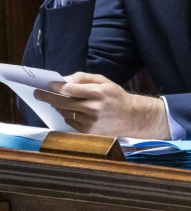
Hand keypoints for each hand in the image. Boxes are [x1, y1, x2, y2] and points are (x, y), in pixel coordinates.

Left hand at [34, 72, 170, 138]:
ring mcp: (91, 122)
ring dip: (58, 106)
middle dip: (48, 97)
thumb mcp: (104, 81)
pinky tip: (71, 111)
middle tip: (38, 93)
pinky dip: (68, 115)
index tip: (46, 84)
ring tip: (56, 101)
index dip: (55, 87)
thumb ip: (84, 78)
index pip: (70, 89)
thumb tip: (65, 80)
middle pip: (63, 103)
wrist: (132, 117)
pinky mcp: (89, 132)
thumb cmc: (116, 97)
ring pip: (65, 113)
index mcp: (98, 93)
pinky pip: (70, 122)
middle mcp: (94, 108)